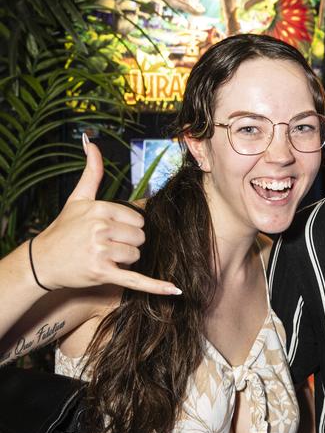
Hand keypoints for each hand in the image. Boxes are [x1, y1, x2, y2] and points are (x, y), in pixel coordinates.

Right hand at [33, 139, 181, 295]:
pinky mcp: (102, 273)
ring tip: (104, 258)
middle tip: (106, 245)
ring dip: (125, 260)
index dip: (128, 227)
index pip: (138, 219)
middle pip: (140, 237)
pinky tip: (174, 290)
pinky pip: (135, 279)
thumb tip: (92, 142)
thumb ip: (92, 172)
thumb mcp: (77, 198)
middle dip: (128, 243)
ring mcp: (101, 251)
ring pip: (137, 255)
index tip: (109, 231)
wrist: (42, 260)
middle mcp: (100, 228)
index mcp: (99, 209)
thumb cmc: (63, 229)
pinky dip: (155, 286)